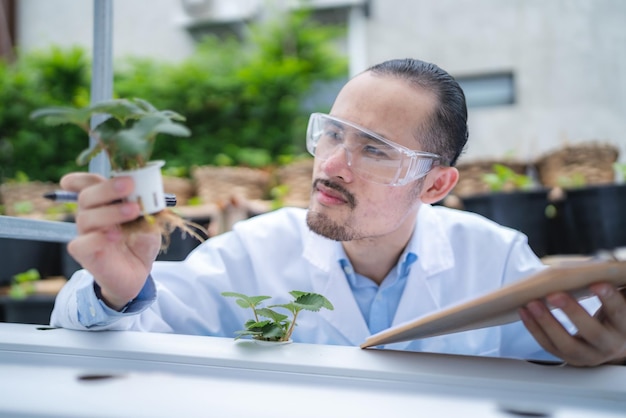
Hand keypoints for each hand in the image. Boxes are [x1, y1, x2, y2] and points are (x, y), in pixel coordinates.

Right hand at [61, 172, 161, 309]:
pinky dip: (98, 237)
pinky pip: (82, 243)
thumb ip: (147, 205)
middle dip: (108, 188)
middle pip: (88, 196)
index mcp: (102, 202)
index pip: (87, 184)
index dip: (84, 176)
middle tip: (129, 184)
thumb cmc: (139, 240)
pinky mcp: (84, 253)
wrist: (138, 272)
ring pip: (86, 217)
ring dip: (111, 211)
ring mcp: (85, 234)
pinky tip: (115, 235)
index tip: (93, 171)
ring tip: (133, 210)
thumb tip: (150, 189)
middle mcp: (90, 214)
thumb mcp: (149, 219)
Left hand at [519, 283, 625, 365]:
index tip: (596, 283)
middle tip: (554, 295)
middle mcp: (609, 345)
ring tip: (532, 303)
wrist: (607, 342)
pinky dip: (534, 328)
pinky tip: (525, 311)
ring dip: (547, 322)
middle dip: (573, 312)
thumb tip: (607, 264)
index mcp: (624, 327)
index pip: (618, 313)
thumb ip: (611, 287)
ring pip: (567, 344)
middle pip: (593, 333)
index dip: (609, 299)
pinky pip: (549, 345)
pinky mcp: (568, 359)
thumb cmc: (609, 314)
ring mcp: (588, 356)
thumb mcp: (616, 302)